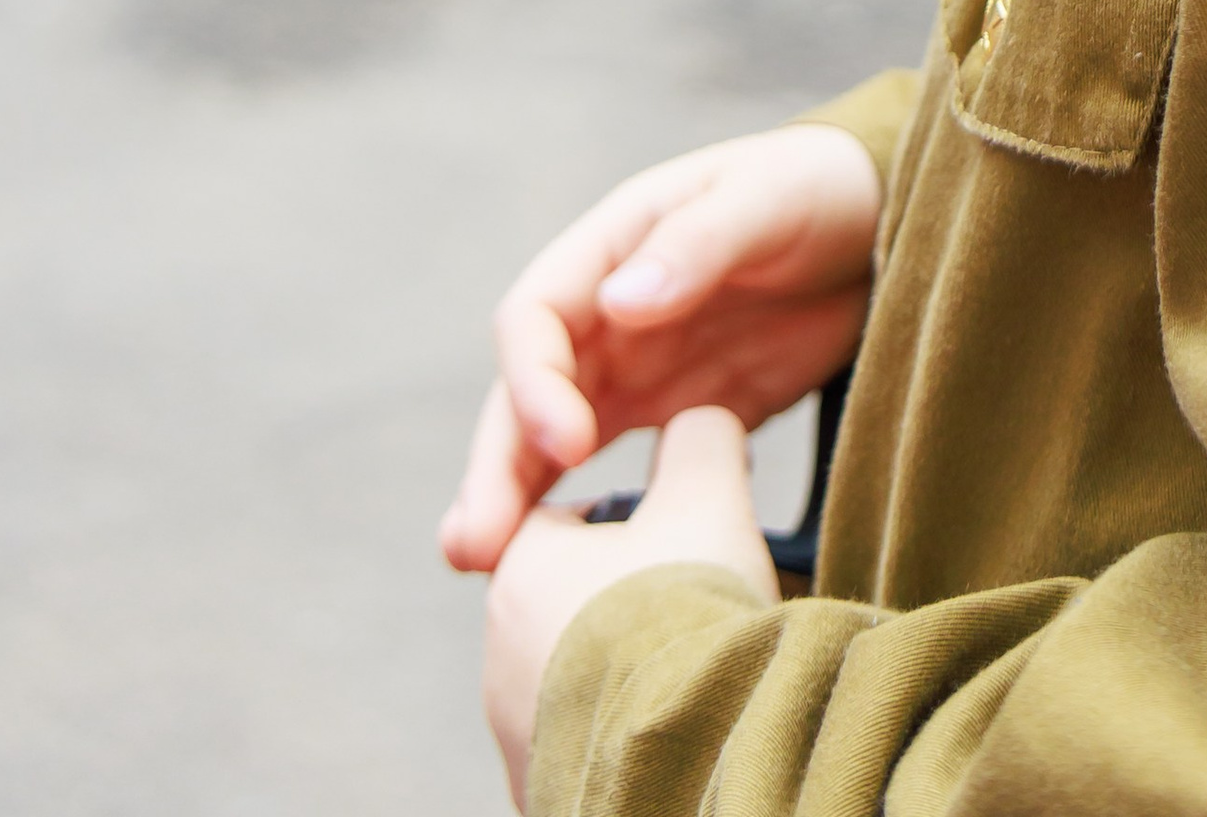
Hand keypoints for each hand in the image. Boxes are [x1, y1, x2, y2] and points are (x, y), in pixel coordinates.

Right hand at [440, 123, 879, 575]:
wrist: (879, 221)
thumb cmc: (816, 188)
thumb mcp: (766, 199)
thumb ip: (698, 245)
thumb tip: (619, 305)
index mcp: (614, 245)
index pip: (538, 317)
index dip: (536, 381)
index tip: (567, 444)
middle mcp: (607, 311)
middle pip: (527, 392)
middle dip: (496, 464)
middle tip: (473, 546)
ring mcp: (638, 366)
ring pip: (551, 440)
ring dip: (512, 498)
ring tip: (477, 567)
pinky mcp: (679, 414)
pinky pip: (617, 469)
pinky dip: (579, 512)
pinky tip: (553, 570)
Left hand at [484, 406, 775, 810]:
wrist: (680, 757)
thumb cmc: (683, 618)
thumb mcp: (708, 498)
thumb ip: (701, 440)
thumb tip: (700, 426)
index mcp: (521, 569)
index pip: (562, 517)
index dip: (626, 519)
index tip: (674, 533)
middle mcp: (499, 656)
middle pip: (571, 599)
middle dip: (626, 596)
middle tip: (691, 603)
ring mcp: (515, 735)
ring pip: (575, 674)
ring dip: (623, 665)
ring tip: (688, 671)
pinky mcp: (540, 791)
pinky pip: (584, 741)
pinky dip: (623, 728)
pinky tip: (673, 724)